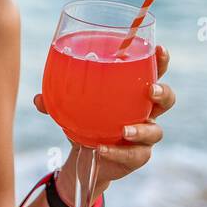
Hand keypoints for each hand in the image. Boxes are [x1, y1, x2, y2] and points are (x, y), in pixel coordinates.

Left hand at [34, 44, 175, 198]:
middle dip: (162, 93)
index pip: (153, 73)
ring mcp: (145, 136)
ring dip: (141, 130)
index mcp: (133, 93)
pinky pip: (134, 155)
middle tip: (150, 90)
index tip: (159, 50)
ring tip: (124, 131)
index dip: (160, 61)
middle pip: (166, 100)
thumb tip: (39, 99)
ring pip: (155, 131)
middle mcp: (145, 112)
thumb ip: (55, 102)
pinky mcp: (137, 156)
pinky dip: (118, 152)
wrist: (86, 156)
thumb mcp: (70, 108)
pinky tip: (102, 149)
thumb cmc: (86, 121)